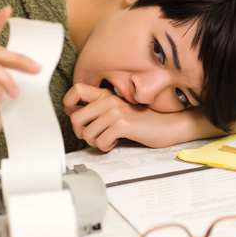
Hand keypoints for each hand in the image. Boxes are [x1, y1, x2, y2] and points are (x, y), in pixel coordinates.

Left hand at [63, 83, 210, 150]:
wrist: (167, 125)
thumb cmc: (143, 120)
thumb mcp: (118, 110)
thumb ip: (98, 109)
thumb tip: (73, 114)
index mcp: (106, 94)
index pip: (76, 89)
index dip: (69, 104)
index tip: (77, 116)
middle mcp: (108, 100)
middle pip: (75, 118)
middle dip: (81, 133)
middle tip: (93, 136)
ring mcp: (115, 111)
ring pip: (87, 134)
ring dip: (95, 142)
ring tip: (107, 139)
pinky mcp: (122, 124)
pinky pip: (100, 141)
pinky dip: (105, 146)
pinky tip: (115, 142)